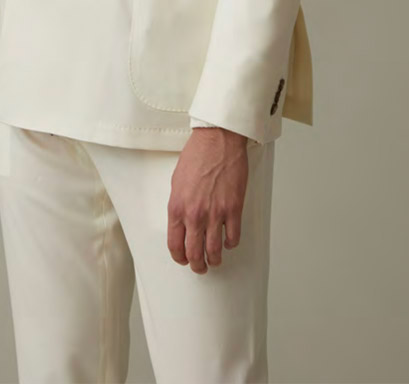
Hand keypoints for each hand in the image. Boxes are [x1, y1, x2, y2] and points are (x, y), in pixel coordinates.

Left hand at [167, 127, 248, 272]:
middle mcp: (194, 215)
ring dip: (214, 260)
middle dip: (197, 265)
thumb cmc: (197, 156)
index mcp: (177, 208)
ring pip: (214, 251)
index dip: (179, 257)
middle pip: (194, 253)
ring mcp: (215, 214)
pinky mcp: (233, 209)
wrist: (217, 140)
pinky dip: (231, 244)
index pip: (175, 245)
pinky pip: (233, 237)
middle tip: (200, 267)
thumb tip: (181, 222)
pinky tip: (229, 241)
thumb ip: (178, 205)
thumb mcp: (176, 182)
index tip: (184, 259)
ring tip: (215, 260)